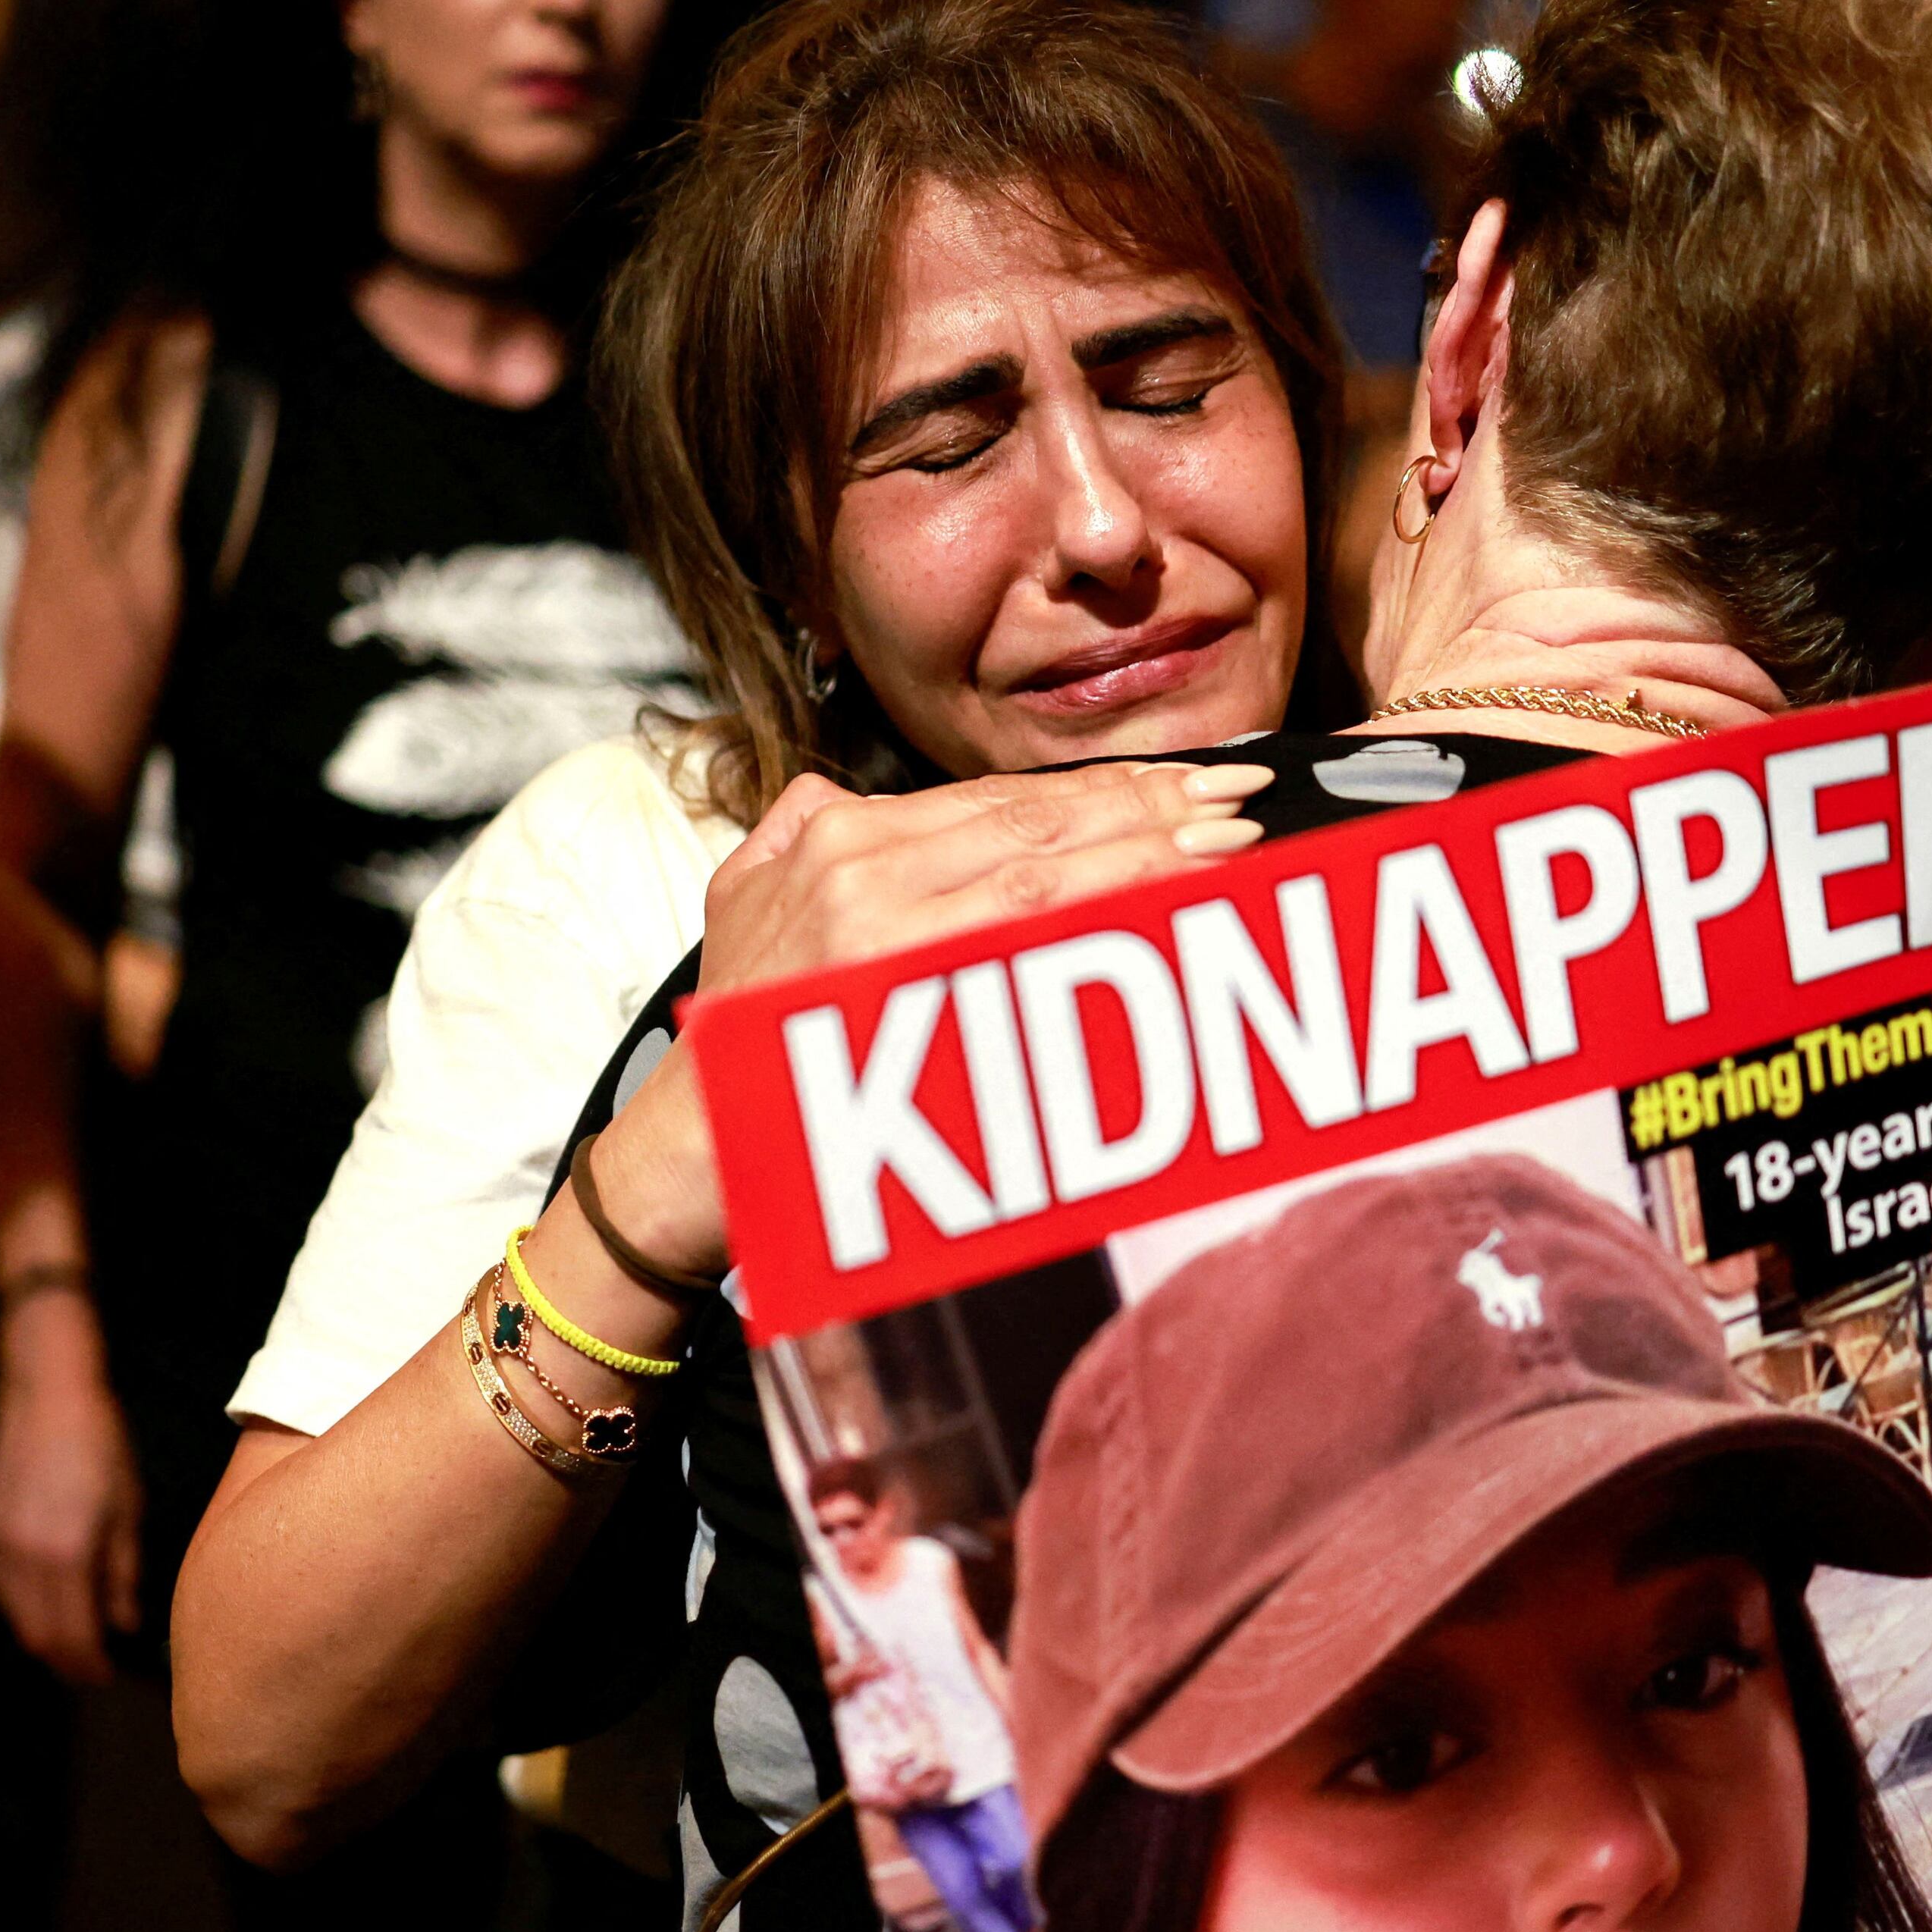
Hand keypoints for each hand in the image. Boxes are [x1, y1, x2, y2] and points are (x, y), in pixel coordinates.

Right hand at [0, 1295, 143, 1684]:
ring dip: (44, 1632)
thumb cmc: (99, 1445)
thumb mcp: (126, 1510)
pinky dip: (24, 1603)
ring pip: (14, 1614)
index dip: (88, 1664)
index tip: (107, 1675)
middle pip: (37, 1635)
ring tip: (77, 1634)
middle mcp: (21, 1556)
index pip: (71, 1634)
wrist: (45, 1393)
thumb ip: (121, 1574)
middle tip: (93, 1665)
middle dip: (66, 1658)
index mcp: (63, 1554)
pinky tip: (50, 1595)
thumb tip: (124, 1624)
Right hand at [587, 761, 1271, 1277]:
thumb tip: (861, 794)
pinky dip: (1114, 927)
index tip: (1183, 784)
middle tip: (1239, 800)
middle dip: (1150, 810)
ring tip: (1232, 846)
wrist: (691, 1148)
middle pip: (1040, 829)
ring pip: (1051, 881)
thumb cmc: (741, 1036)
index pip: (1002, 801)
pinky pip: (1038, 954)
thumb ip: (802, 828)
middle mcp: (865, 873)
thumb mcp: (743, 897)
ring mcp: (887, 938)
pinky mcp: (910, 1004)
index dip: (1102, 790)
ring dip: (1151, 860)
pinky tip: (1178, 916)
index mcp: (840, 836)